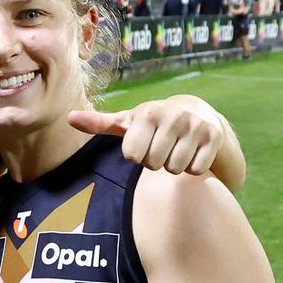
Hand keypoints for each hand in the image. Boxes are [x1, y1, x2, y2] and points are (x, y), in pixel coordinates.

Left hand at [68, 96, 225, 175]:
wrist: (197, 113)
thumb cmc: (153, 123)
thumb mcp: (127, 122)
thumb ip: (99, 123)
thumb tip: (69, 117)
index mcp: (147, 113)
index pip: (132, 156)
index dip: (136, 156)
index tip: (142, 145)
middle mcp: (172, 115)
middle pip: (154, 164)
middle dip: (155, 162)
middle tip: (160, 148)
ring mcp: (195, 126)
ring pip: (175, 168)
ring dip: (174, 166)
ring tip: (174, 149)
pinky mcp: (213, 137)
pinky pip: (197, 170)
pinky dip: (193, 168)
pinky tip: (191, 153)